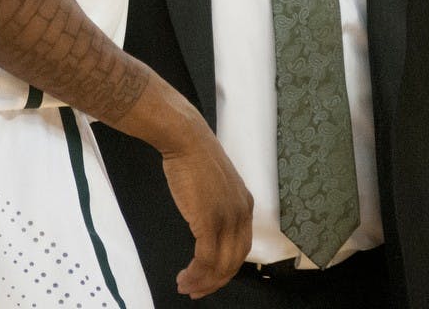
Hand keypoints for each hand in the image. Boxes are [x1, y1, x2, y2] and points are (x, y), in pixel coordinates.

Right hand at [162, 117, 252, 298]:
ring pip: (221, 265)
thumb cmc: (194, 155)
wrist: (186, 139)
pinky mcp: (209, 221)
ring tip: (187, 287)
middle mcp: (241, 214)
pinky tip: (185, 277)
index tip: (209, 276)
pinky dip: (196, 274)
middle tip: (197, 290)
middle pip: (234, 261)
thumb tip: (206, 220)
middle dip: (215, 281)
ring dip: (204, 282)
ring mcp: (226, 219)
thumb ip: (217, 203)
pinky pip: (205, 259)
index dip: (225, 266)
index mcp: (244, 205)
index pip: (241, 246)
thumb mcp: (214, 182)